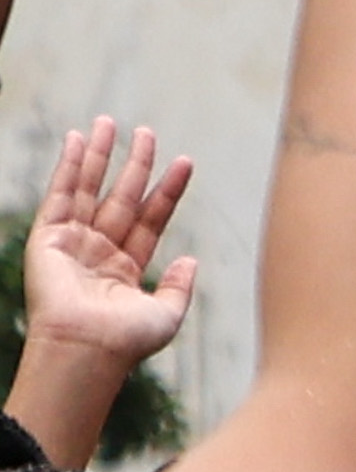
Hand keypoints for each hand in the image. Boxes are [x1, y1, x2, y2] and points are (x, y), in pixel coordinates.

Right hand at [23, 122, 200, 371]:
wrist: (88, 349)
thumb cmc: (126, 342)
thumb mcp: (167, 314)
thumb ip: (180, 286)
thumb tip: (191, 260)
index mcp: (126, 269)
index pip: (152, 219)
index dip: (168, 190)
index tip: (185, 161)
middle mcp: (99, 252)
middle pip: (121, 197)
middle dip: (134, 164)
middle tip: (147, 131)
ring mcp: (73, 244)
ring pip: (89, 190)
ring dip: (99, 155)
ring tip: (108, 122)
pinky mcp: (48, 239)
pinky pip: (60, 195)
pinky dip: (68, 167)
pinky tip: (76, 140)